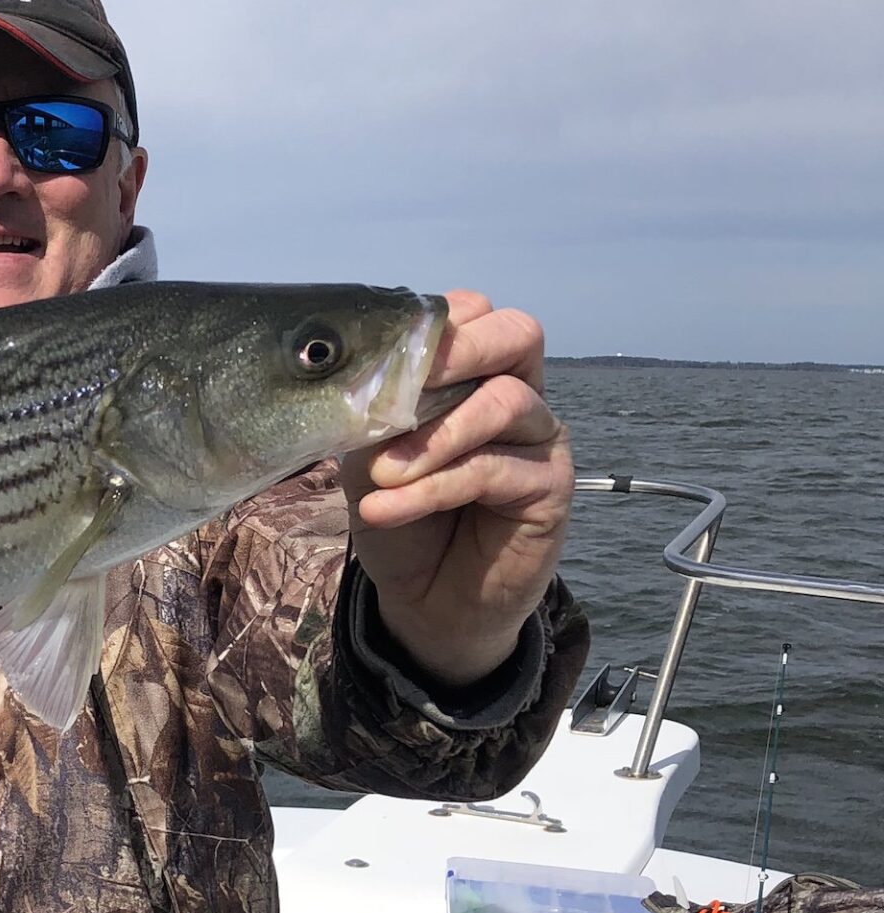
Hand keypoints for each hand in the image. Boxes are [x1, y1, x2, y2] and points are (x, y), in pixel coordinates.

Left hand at [341, 292, 572, 690]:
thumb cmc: (400, 514)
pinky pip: (493, 470)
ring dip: (435, 435)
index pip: (475, 313)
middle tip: (408, 384)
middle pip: (518, 334)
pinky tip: (387, 508)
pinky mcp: (550, 486)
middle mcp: (518, 393)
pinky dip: (432, 486)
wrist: (424, 599)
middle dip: (461, 349)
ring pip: (503, 402)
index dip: (434, 324)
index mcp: (476, 371)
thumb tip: (360, 374)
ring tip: (383, 474)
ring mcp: (540, 438)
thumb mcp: (370, 454)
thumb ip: (374, 410)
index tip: (381, 352)